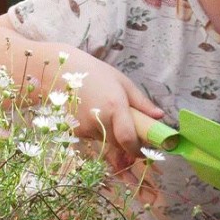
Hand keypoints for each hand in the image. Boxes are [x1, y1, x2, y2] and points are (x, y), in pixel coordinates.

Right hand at [74, 57, 163, 171]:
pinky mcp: (74, 131)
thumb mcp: (123, 83)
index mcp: (115, 106)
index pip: (128, 139)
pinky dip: (97, 131)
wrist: (60, 70)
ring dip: (111, 134)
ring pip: (105, 141)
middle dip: (126, 142)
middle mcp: (98, 119)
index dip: (137, 150)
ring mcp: (84, 127)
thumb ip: (142, 103)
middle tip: (129, 129)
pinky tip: (91, 113)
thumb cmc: (96, 73)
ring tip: (105, 112)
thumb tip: (159, 116)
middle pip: (118, 143)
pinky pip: (92, 137)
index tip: (144, 150)